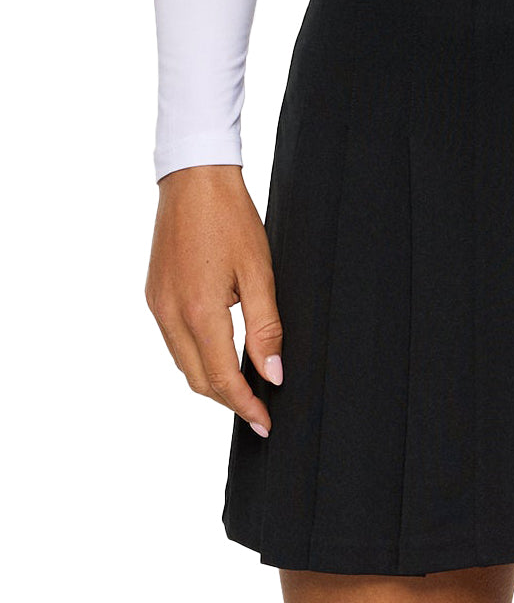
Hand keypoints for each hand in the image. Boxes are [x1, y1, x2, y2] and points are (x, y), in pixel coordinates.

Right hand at [145, 164, 282, 436]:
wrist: (194, 180)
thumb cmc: (230, 219)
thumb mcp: (260, 274)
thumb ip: (266, 329)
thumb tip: (272, 374)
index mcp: (198, 311)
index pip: (221, 378)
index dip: (245, 406)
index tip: (265, 423)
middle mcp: (169, 313)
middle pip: (197, 380)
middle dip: (229, 401)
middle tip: (259, 411)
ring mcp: (156, 305)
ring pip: (183, 364)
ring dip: (212, 382)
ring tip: (245, 389)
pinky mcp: (154, 295)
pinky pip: (174, 342)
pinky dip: (197, 358)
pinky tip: (220, 356)